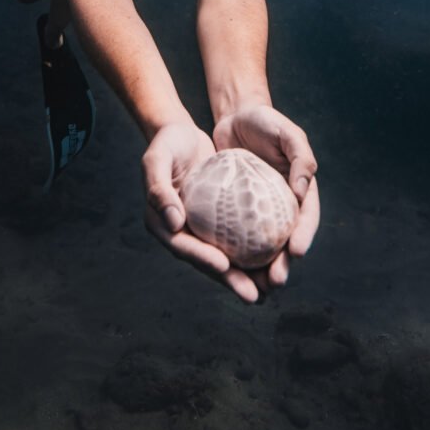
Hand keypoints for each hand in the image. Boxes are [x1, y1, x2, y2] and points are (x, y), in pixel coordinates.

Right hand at [141, 121, 265, 302]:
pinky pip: (235, 239)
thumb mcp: (157, 159)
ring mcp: (199, 228)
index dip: (202, 258)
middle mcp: (180, 230)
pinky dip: (250, 252)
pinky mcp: (216, 220)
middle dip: (230, 280)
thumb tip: (174, 223)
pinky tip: (272, 261)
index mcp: (160, 222)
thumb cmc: (167, 143)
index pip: (181, 245)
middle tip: (253, 295)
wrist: (182, 133)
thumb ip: (158, 189)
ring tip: (268, 291)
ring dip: (244, 276)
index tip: (224, 266)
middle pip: (205, 259)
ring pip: (223, 256)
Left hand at [213, 105, 319, 288]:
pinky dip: (235, 254)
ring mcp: (259, 211)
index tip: (296, 253)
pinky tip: (226, 270)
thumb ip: (301, 158)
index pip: (306, 218)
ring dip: (260, 270)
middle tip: (275, 281)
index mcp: (302, 190)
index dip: (304, 237)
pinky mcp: (236, 212)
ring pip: (261, 247)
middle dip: (282, 265)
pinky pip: (237, 236)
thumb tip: (304, 192)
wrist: (234, 117)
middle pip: (285, 241)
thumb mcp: (287, 133)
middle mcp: (282, 205)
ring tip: (255, 289)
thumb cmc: (265, 122)